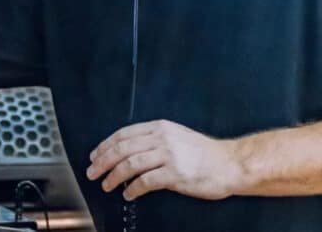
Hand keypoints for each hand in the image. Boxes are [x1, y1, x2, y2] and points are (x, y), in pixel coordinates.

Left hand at [86, 119, 241, 201]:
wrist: (230, 163)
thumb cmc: (205, 154)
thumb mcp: (177, 136)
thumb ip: (155, 140)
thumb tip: (129, 152)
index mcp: (161, 127)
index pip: (124, 134)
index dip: (105, 145)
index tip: (95, 155)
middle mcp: (163, 138)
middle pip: (123, 148)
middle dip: (103, 161)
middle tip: (92, 172)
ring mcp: (169, 155)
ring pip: (130, 164)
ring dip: (114, 176)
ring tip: (106, 185)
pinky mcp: (175, 174)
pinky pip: (146, 182)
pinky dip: (133, 189)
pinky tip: (128, 194)